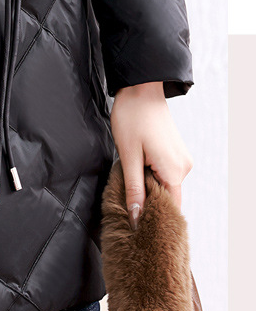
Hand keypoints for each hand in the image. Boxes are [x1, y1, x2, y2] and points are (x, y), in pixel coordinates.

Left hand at [109, 81, 193, 229]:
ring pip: (165, 184)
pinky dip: (152, 175)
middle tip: (127, 199)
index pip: (169, 208)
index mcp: (174, 171)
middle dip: (148, 201)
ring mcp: (182, 159)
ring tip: (131, 177)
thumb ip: (134, 189)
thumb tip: (136, 218)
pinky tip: (138, 167)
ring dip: (148, 186)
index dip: (153, 217)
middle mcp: (184, 167)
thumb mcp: (129, 156)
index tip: (135, 222)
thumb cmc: (132, 118)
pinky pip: (165, 173)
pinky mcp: (176, 152)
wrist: (140, 89)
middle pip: (167, 197)